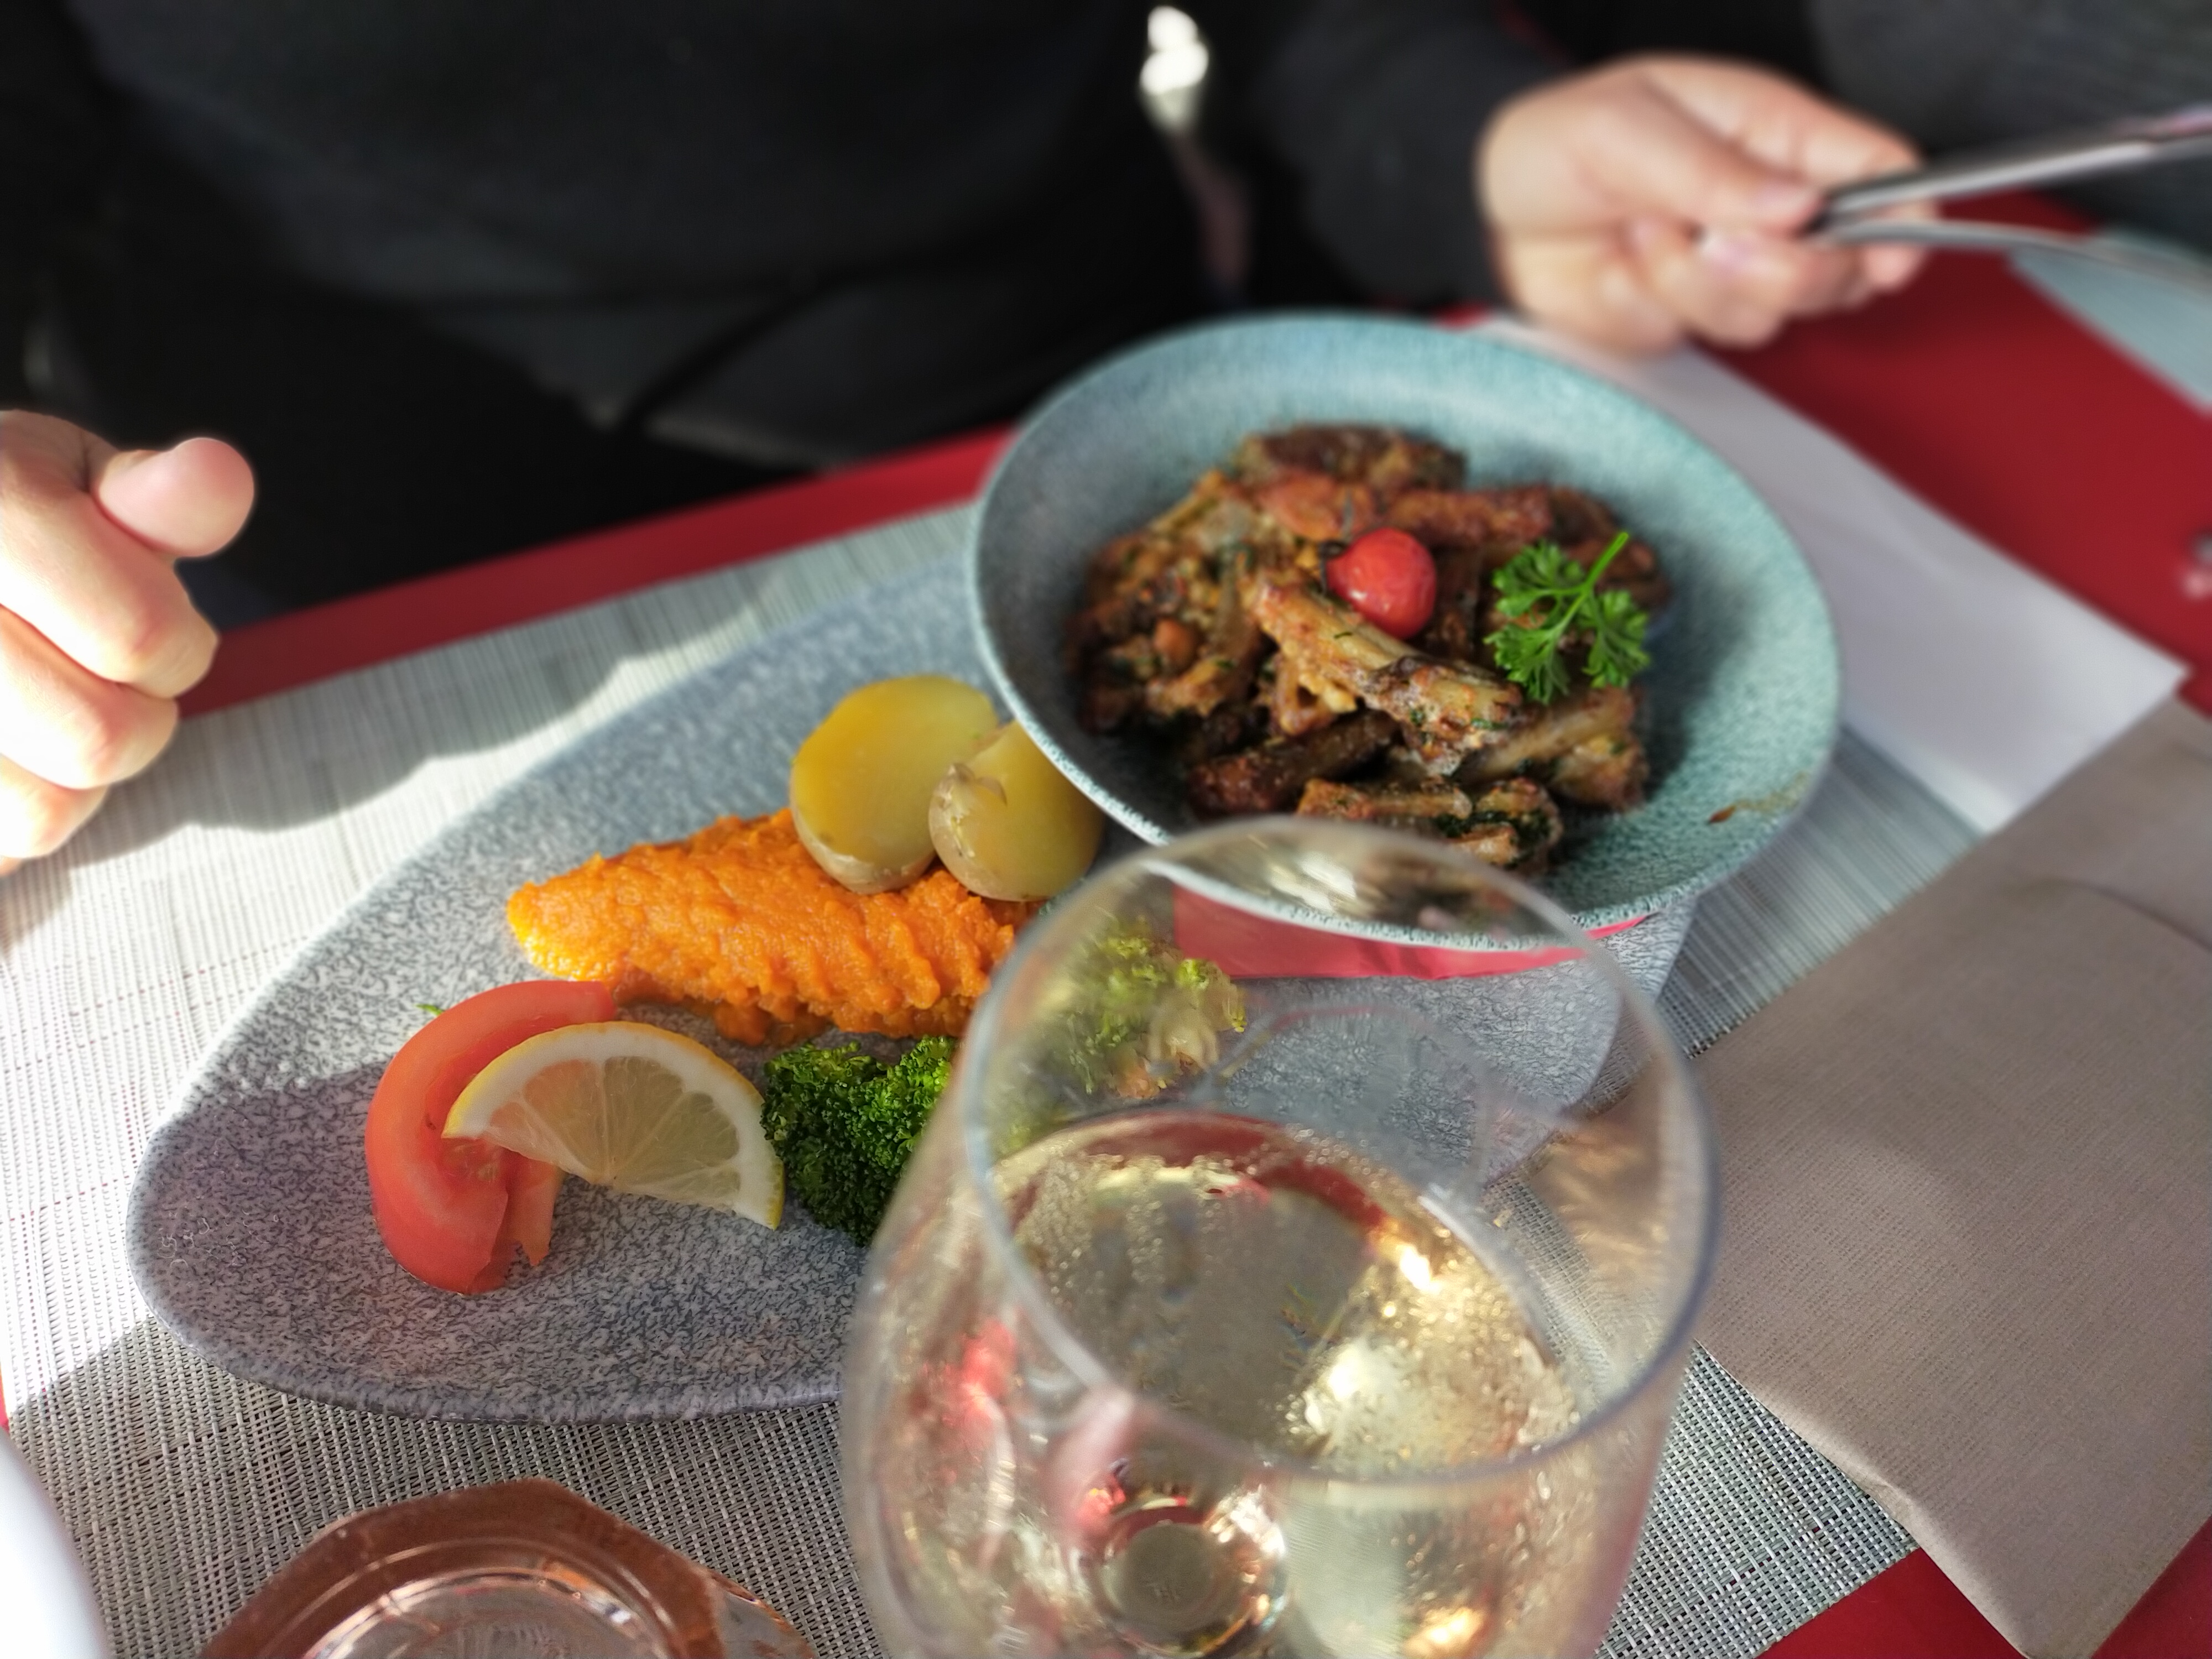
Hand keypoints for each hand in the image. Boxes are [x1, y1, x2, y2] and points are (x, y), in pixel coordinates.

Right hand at [0, 414, 254, 873]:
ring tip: (43, 712)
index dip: (179, 646)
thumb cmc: (10, 525)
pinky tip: (5, 750)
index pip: (142, 637)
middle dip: (137, 719)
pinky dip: (13, 814)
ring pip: (41, 811)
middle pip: (99, 737)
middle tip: (102, 679)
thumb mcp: (77, 484)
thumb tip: (215, 475)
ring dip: (73, 779)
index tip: (155, 627)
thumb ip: (160, 498)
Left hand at [1478, 56, 1928, 352]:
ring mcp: (1733, 266)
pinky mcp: (1692, 314)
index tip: (1887, 260)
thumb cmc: (1558, 142)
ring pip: (1771, 312)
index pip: (1879, 170)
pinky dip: (1658, 309)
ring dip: (1696, 282)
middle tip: (1709, 237)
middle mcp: (1769, 204)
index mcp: (1773, 133)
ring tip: (1641, 230)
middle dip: (1776, 267)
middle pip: (1839, 266)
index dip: (1903, 218)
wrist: (1491, 207)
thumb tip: (1796, 208)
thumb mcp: (1625, 130)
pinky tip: (1624, 269)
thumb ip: (1711, 170)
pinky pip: (1706, 336)